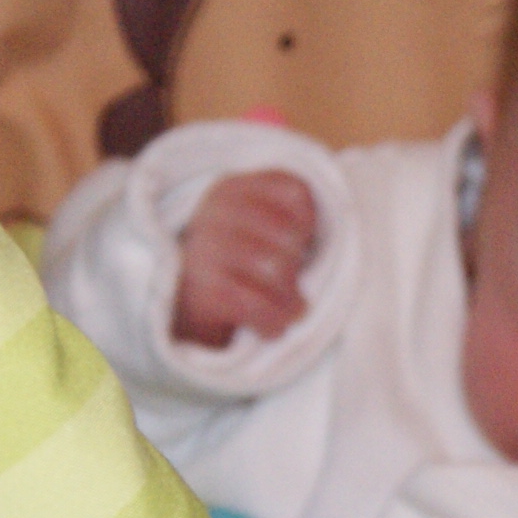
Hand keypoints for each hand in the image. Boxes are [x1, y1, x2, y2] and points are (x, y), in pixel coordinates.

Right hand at [171, 170, 320, 348]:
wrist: (179, 311)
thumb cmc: (233, 268)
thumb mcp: (255, 230)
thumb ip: (288, 219)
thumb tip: (338, 234)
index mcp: (231, 188)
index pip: (295, 192)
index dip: (309, 223)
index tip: (301, 243)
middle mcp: (213, 212)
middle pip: (288, 236)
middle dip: (299, 268)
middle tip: (290, 285)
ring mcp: (203, 249)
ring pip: (276, 269)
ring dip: (291, 301)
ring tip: (289, 311)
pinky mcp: (201, 289)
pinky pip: (255, 305)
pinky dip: (272, 322)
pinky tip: (272, 328)